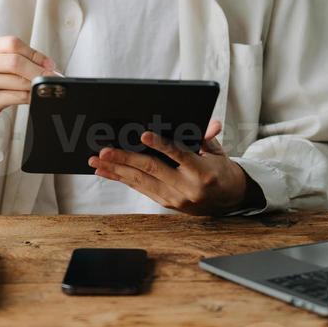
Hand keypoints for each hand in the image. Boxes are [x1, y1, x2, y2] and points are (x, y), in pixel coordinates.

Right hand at [0, 35, 53, 153]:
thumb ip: (10, 60)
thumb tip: (44, 64)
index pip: (12, 43)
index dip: (34, 53)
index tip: (48, 62)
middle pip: (16, 61)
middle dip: (38, 69)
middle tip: (50, 75)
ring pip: (18, 80)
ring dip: (35, 84)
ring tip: (40, 87)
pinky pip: (16, 96)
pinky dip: (29, 96)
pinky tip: (31, 97)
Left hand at [88, 119, 251, 215]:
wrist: (230, 201)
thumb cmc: (222, 170)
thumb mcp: (218, 152)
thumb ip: (206, 137)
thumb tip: (207, 122)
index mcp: (203, 173)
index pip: (179, 155)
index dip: (161, 145)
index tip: (144, 135)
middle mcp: (187, 189)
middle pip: (152, 170)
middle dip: (125, 159)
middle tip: (105, 150)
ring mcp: (175, 199)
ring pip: (140, 182)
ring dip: (116, 170)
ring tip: (96, 160)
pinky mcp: (166, 204)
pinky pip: (140, 189)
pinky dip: (121, 179)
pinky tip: (106, 172)